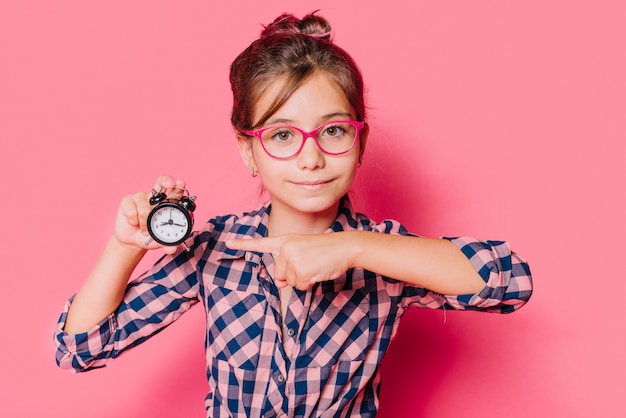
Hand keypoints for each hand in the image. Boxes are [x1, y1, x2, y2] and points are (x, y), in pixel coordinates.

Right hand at [114, 175, 186, 254]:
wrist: (132, 241)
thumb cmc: (149, 237)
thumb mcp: (159, 241)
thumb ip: (167, 244)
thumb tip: (172, 249)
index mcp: (166, 204)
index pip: (175, 191)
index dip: (179, 186)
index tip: (181, 184)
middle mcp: (155, 198)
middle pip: (162, 181)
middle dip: (167, 180)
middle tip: (170, 184)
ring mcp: (141, 198)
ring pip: (144, 203)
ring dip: (144, 219)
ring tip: (145, 230)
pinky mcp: (127, 201)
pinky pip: (132, 209)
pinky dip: (134, 220)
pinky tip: (134, 223)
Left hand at [226, 233, 354, 290]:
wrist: (345, 246)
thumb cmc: (326, 249)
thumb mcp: (303, 251)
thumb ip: (288, 264)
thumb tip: (281, 284)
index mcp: (285, 240)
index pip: (261, 243)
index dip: (243, 244)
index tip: (228, 243)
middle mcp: (285, 248)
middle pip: (279, 274)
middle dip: (292, 275)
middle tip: (309, 263)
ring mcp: (292, 259)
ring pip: (290, 282)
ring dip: (303, 278)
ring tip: (315, 265)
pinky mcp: (301, 270)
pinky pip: (300, 286)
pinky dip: (310, 282)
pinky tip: (318, 270)